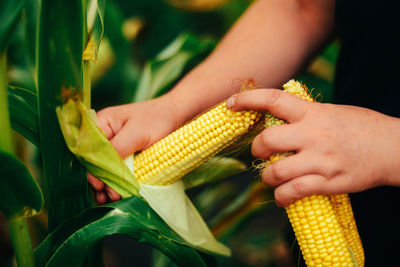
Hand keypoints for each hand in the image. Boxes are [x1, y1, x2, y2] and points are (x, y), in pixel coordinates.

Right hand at [89, 96, 179, 203]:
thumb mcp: (137, 133)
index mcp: (103, 123)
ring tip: (112, 199)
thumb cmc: (157, 119)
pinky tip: (117, 194)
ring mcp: (115, 145)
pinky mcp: (125, 154)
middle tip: (109, 196)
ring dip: (107, 184)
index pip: (88, 149)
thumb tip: (101, 167)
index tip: (99, 185)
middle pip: (94, 161)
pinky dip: (116, 181)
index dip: (91, 168)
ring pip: (104, 167)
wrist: (177, 115)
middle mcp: (105, 134)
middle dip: (100, 180)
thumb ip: (117, 148)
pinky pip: (116, 169)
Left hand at [227, 89, 399, 206]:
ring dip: (267, 177)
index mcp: (312, 112)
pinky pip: (293, 192)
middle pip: (266, 141)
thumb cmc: (362, 128)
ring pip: (276, 170)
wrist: (395, 148)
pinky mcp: (327, 181)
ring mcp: (320, 159)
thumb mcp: (332, 112)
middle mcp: (313, 134)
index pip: (273, 100)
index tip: (230, 103)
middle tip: (261, 153)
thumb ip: (305, 115)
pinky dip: (281, 197)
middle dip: (256, 150)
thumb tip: (277, 117)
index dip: (247, 100)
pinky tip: (282, 197)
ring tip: (272, 177)